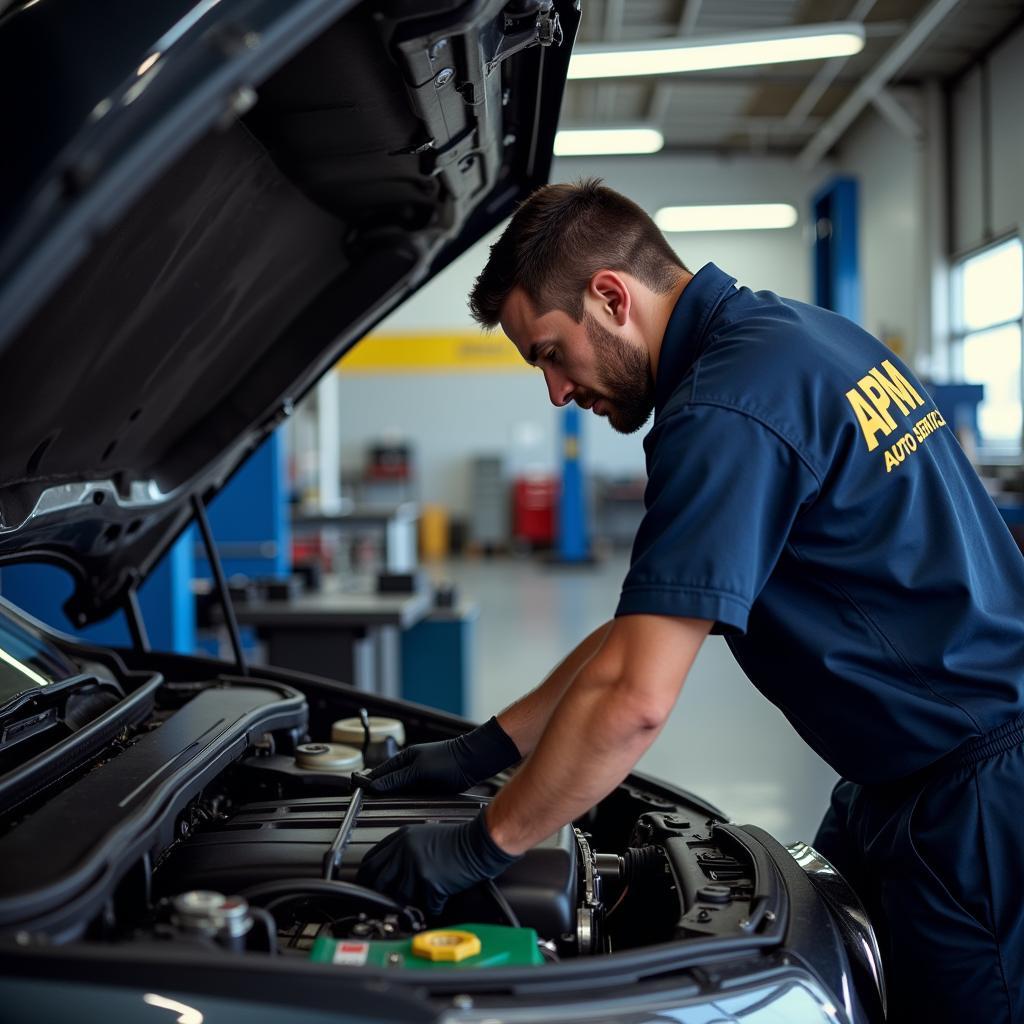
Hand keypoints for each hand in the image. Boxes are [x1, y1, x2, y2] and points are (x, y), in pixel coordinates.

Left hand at [355, 810, 520, 914]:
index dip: (368, 878)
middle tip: (388, 905)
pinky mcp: (429, 881)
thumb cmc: (457, 840)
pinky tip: (439, 899)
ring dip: (410, 903)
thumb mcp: (423, 836)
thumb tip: (389, 874)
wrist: (479, 842)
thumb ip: (403, 851)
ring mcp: (415, 866)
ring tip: (422, 900)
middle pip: (380, 881)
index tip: (369, 888)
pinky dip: (432, 907)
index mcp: (401, 838)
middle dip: (382, 896)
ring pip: (400, 897)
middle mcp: (404, 851)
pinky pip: (424, 904)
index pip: (371, 861)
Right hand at [357, 716, 519, 794]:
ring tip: (379, 810)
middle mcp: (409, 767)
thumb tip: (375, 786)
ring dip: (392, 798)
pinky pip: (411, 795)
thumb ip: (396, 779)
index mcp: (404, 758)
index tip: (355, 793)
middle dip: (378, 793)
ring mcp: (418, 777)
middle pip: (388, 783)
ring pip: (399, 790)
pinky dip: (404, 801)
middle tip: (364, 806)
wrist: (472, 762)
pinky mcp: (428, 786)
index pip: (379, 772)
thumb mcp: (418, 770)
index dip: (367, 782)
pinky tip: (400, 809)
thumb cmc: (448, 760)